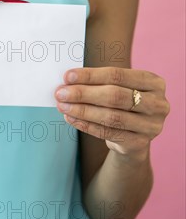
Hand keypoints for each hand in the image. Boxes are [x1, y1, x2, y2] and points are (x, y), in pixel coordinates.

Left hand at [55, 67, 169, 159]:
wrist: (133, 137)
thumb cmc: (122, 105)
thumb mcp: (118, 89)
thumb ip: (99, 83)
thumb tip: (67, 82)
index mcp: (153, 82)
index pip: (117, 75)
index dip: (90, 75)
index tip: (67, 76)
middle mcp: (157, 103)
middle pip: (115, 96)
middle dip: (83, 94)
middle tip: (61, 93)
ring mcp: (151, 125)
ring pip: (111, 117)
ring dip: (82, 111)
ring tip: (63, 106)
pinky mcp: (139, 143)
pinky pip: (108, 133)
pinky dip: (86, 125)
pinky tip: (71, 119)